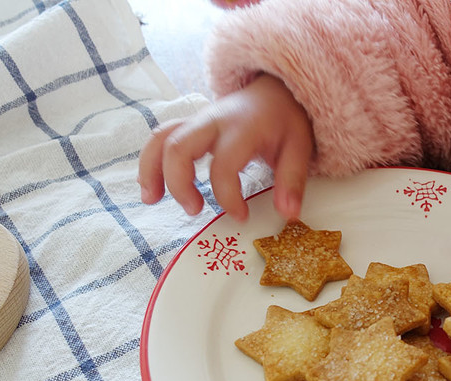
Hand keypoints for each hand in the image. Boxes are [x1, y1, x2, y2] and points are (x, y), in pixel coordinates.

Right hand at [138, 74, 313, 221]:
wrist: (275, 92)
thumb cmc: (286, 122)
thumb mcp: (300, 148)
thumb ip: (291, 180)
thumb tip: (287, 214)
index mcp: (242, 128)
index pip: (224, 165)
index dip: (228, 196)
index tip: (240, 216)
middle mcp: (213, 121)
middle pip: (179, 146)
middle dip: (178, 183)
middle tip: (194, 210)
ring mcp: (197, 121)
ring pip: (161, 138)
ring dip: (151, 169)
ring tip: (151, 200)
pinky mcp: (189, 125)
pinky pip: (160, 137)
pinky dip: (150, 161)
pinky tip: (151, 187)